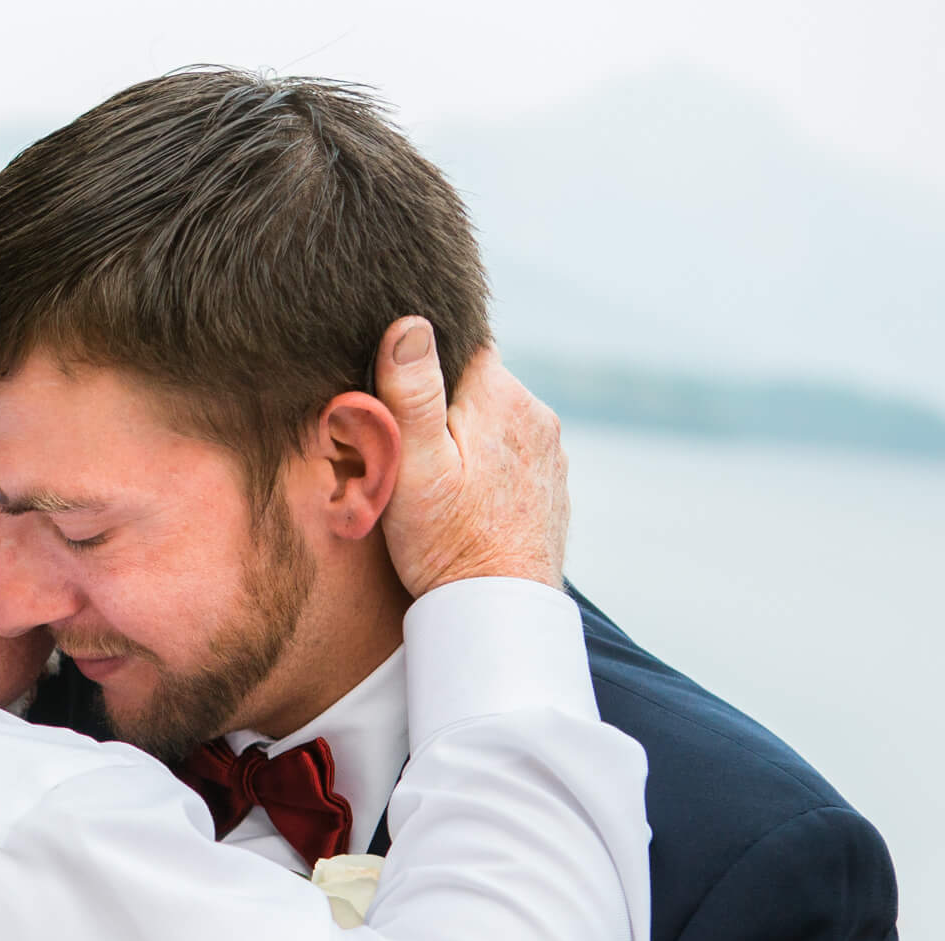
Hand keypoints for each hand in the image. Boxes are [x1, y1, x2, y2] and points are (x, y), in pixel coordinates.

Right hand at [371, 317, 568, 594]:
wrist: (498, 613)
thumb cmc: (447, 544)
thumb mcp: (413, 465)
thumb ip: (412, 393)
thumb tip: (410, 323)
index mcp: (498, 396)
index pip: (459, 341)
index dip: (422, 360)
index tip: (395, 394)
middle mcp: (535, 413)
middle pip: (475, 382)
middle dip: (441, 403)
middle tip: (403, 449)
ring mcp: (549, 451)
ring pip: (494, 420)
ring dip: (465, 437)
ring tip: (434, 481)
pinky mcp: (550, 485)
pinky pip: (511, 456)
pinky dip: (486, 468)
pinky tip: (464, 502)